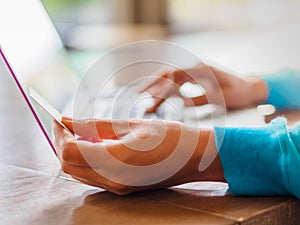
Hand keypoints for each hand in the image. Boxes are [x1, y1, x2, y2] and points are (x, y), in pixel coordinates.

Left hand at [53, 117, 224, 194]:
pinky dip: (85, 160)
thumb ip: (95, 124)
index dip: (59, 134)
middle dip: (62, 143)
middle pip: (68, 165)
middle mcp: (113, 180)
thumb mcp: (132, 124)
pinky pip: (92, 176)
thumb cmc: (171, 136)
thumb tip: (67, 119)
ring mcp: (118, 188)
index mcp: (116, 161)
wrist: (197, 158)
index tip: (58, 118)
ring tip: (79, 132)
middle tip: (66, 124)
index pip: (68, 151)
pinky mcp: (123, 189)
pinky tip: (94, 145)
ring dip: (72, 152)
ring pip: (78, 172)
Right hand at [138, 64, 267, 112]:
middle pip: (169, 72)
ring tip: (143, 95)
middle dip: (153, 82)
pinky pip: (176, 83)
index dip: (162, 85)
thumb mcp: (223, 97)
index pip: (176, 75)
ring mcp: (193, 73)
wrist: (248, 88)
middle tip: (139, 92)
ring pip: (170, 77)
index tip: (152, 96)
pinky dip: (166, 89)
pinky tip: (158, 96)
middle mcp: (195, 68)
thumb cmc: (239, 92)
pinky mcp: (194, 79)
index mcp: (201, 70)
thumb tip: (183, 102)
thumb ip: (203, 98)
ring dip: (157, 85)